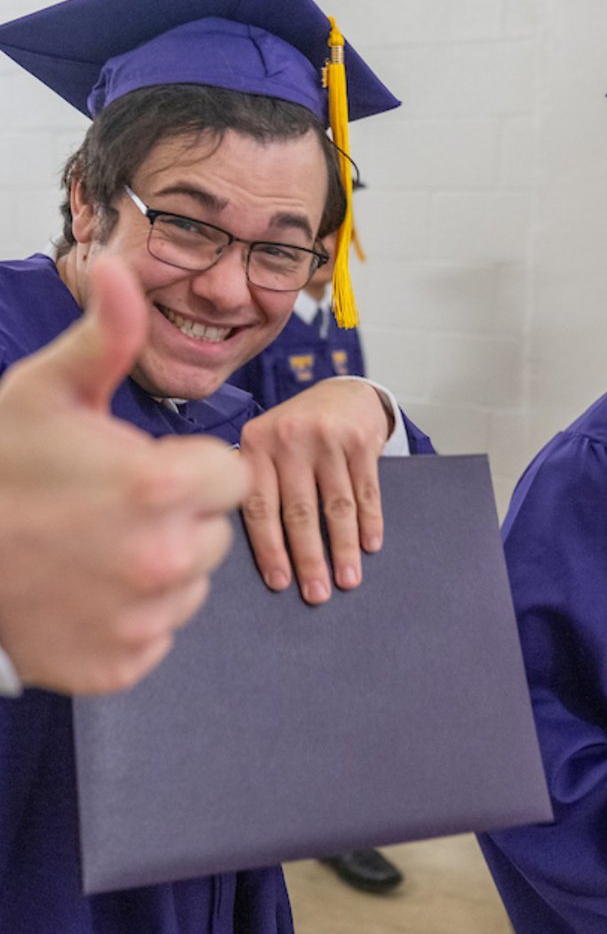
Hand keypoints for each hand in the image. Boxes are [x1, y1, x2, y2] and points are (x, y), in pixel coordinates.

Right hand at [0, 256, 248, 695]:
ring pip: (189, 586)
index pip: (233, 476)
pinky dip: (130, 620)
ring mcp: (144, 621)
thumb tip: (122, 267)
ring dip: (159, 570)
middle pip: (216, 533)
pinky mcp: (119, 666)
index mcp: (164, 484)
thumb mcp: (47, 390)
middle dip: (179, 518)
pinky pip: (156, 636)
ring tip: (94, 552)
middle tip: (112, 510)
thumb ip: (106, 335)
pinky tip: (84, 595)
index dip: (194, 468)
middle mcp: (166, 558)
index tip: (147, 467)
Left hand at [239, 378, 390, 602]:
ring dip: (344, 549)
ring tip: (347, 580)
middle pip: (299, 512)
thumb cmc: (299, 431)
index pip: (260, 507)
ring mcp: (328, 437)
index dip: (270, 550)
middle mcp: (290, 438)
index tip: (280, 583)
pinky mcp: (361, 440)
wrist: (344, 392)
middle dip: (309, 559)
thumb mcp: (267, 444)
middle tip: (316, 595)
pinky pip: (366, 492)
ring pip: (336, 507)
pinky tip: (370, 546)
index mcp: (257, 443)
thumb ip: (257, 482)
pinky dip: (370, 523)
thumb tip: (252, 548)